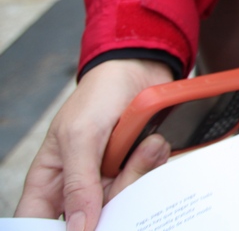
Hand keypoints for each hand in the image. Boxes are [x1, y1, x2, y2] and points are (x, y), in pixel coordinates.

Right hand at [16, 60, 174, 230]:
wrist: (140, 68)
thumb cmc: (99, 95)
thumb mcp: (81, 136)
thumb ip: (79, 183)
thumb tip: (79, 228)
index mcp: (50, 181)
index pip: (39, 223)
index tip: (85, 227)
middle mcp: (79, 187)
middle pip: (94, 219)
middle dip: (116, 193)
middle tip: (123, 164)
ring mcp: (110, 181)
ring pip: (126, 204)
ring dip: (141, 171)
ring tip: (146, 143)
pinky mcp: (137, 171)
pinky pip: (149, 185)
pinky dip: (155, 165)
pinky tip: (155, 144)